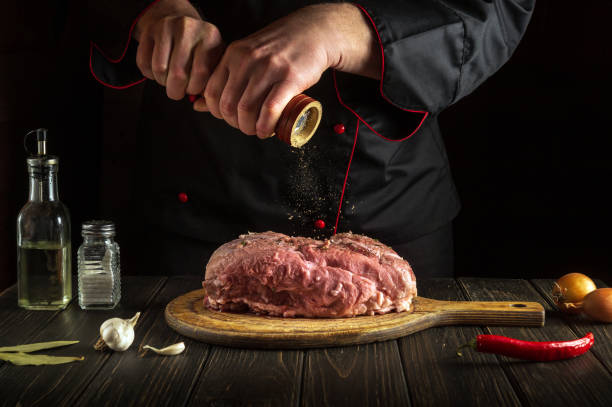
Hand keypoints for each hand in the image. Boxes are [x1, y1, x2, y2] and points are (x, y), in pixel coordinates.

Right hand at [134, 0, 223, 99]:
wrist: (182, 26)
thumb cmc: (201, 53)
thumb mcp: (214, 62)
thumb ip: (211, 83)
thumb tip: (199, 103)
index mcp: (210, 36)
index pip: (201, 73)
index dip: (194, 88)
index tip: (193, 90)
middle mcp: (188, 28)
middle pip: (178, 73)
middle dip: (176, 90)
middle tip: (179, 90)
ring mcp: (167, 26)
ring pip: (159, 69)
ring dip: (163, 82)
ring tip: (169, 80)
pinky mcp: (149, 30)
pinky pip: (143, 63)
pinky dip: (149, 74)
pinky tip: (159, 71)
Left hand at [197, 3, 380, 138]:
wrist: (313, 33)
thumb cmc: (279, 49)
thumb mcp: (246, 56)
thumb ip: (224, 77)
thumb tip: (197, 105)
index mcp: (233, 55)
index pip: (211, 92)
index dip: (218, 113)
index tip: (231, 119)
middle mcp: (247, 60)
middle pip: (228, 105)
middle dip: (234, 124)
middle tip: (246, 127)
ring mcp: (268, 69)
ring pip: (247, 109)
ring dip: (250, 128)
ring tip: (258, 131)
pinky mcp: (289, 78)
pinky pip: (270, 109)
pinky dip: (266, 126)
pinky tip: (267, 131)